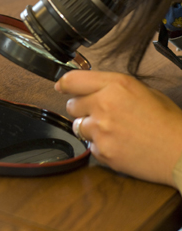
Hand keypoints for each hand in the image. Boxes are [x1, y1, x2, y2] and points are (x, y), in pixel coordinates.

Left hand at [55, 70, 181, 186]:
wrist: (179, 152)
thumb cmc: (167, 121)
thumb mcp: (141, 89)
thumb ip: (113, 86)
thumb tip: (92, 85)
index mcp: (115, 85)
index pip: (73, 80)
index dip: (64, 83)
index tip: (60, 86)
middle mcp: (104, 104)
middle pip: (71, 104)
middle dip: (81, 108)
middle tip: (99, 112)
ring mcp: (101, 129)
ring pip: (78, 126)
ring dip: (89, 128)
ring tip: (112, 130)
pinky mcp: (103, 151)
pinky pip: (90, 146)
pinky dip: (100, 146)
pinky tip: (118, 143)